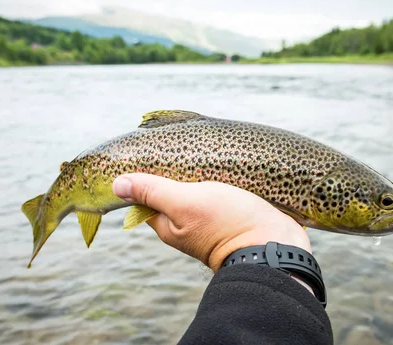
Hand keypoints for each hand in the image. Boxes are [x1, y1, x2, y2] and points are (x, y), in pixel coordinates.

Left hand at [112, 173, 311, 271]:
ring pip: (196, 190)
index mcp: (168, 225)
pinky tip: (222, 165)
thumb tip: (116, 184)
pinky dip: (216, 178)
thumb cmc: (228, 224)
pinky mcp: (231, 212)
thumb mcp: (186, 202)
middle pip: (170, 192)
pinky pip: (217, 191)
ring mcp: (210, 219)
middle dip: (173, 171)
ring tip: (202, 153)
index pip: (144, 198)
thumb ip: (153, 192)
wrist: (276, 244)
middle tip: (179, 149)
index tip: (147, 155)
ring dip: (197, 173)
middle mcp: (186, 224)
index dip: (141, 176)